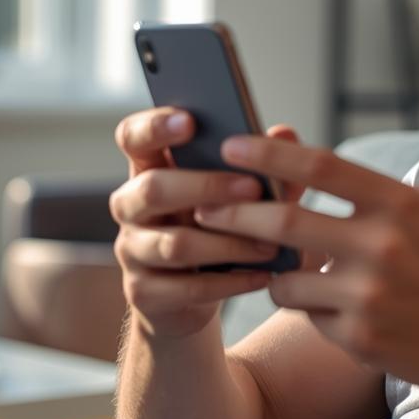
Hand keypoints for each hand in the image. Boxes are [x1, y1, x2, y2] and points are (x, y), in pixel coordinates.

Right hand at [109, 108, 312, 339]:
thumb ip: (262, 165)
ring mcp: (132, 251)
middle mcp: (131, 206)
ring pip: (175, 244)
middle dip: (206, 187)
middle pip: (153, 189)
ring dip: (228, 243)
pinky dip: (230, 282)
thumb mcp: (239, 195)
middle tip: (254, 189)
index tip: (190, 121)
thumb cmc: (218, 229)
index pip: (132, 138)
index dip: (153, 127)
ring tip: (270, 245)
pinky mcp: (143, 292)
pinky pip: (186, 287)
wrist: (195, 296)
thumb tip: (286, 133)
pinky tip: (262, 276)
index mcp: (148, 169)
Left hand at [191, 135, 418, 396]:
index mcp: (399, 204)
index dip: (268, 155)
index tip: (231, 146)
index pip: (319, 167)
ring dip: (273, 274)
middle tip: (203, 207)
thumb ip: (375, 191)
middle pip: (283, 224)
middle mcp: (382, 246)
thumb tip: (308, 165)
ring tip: (285, 271)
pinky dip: (309, 308)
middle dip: (233, 215)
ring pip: (285, 279)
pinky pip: (307, 316)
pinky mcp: (359, 338)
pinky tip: (336, 309)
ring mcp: (368, 295)